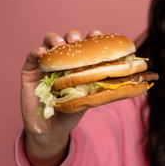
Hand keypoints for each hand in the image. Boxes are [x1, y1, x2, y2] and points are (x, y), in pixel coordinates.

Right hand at [20, 29, 101, 165]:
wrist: (51, 130)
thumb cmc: (72, 112)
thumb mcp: (88, 99)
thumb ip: (100, 87)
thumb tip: (134, 83)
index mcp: (79, 62)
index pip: (86, 45)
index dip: (92, 38)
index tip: (98, 35)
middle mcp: (63, 59)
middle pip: (68, 39)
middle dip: (73, 36)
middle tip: (76, 40)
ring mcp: (46, 63)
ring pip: (49, 42)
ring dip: (55, 39)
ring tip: (59, 45)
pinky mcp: (29, 71)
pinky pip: (32, 56)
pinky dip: (37, 51)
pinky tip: (42, 53)